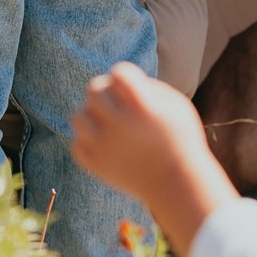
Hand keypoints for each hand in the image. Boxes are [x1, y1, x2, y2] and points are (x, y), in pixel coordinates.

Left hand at [72, 61, 237, 256]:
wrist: (176, 183)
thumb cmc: (179, 139)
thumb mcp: (175, 105)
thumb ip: (146, 86)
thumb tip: (117, 81)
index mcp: (142, 106)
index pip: (118, 73)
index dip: (124, 76)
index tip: (133, 88)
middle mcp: (120, 124)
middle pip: (93, 89)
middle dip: (106, 92)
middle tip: (119, 105)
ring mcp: (105, 146)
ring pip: (78, 116)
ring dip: (92, 116)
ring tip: (108, 125)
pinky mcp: (96, 165)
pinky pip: (76, 144)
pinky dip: (89, 143)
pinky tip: (106, 145)